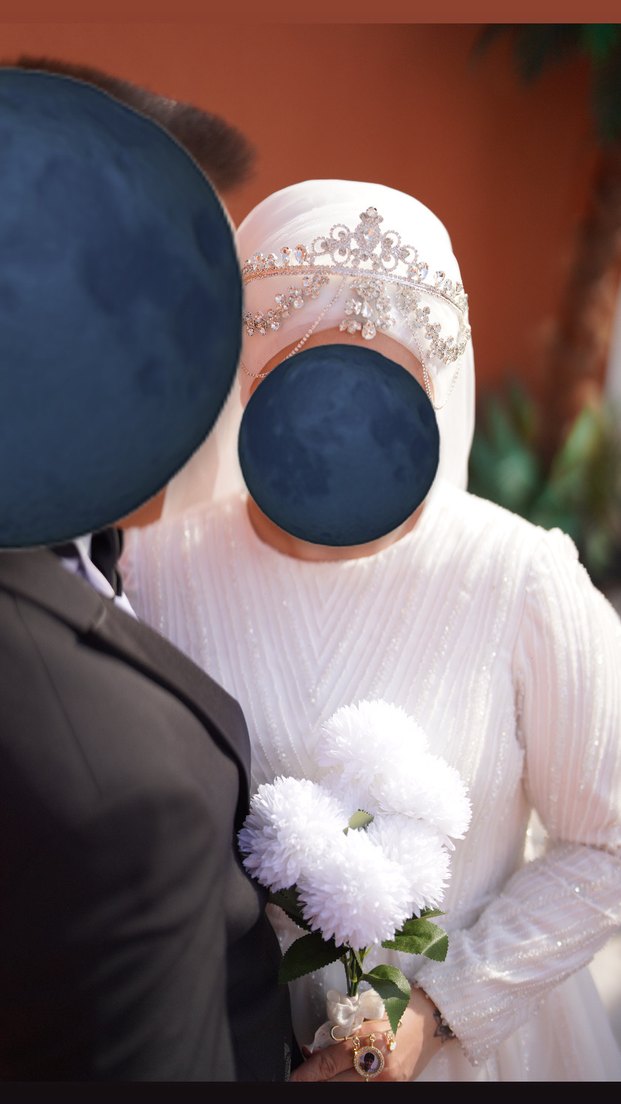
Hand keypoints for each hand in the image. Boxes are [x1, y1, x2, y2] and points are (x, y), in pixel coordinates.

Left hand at [290, 987, 449, 1081]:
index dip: (307, 1074)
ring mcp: (389, 1080)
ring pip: (348, 1089)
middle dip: (317, 1082)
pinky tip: (349, 1076)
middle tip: (304, 1078)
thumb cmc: (398, 1008)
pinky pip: (367, 1089)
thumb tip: (316, 1048)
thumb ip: (343, 1031)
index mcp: (368, 1039)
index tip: (293, 1079)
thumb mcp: (367, 1014)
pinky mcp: (398, 1087)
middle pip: (336, 1084)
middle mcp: (378, 1064)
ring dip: (334, 1083)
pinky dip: (353, 1083)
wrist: (432, 1017)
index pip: (329, 1064)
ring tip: (325, 1076)